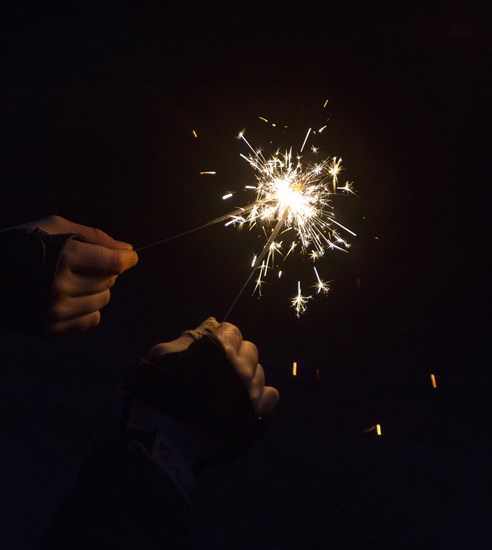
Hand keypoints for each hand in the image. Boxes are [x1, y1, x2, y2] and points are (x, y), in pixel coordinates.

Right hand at [15, 215, 138, 335]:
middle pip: (109, 281)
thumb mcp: (53, 227)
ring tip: (73, 281)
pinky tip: (69, 298)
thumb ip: (95, 237)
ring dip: (95, 290)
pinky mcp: (49, 330)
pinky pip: (92, 320)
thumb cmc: (20, 245)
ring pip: (103, 301)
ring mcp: (54, 311)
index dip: (126, 259)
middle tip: (82, 265)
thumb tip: (128, 252)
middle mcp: (59, 286)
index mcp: (62, 256)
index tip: (129, 258)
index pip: (113, 263)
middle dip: (103, 271)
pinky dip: (87, 309)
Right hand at [148, 318, 279, 417]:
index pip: (232, 330)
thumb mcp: (161, 355)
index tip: (210, 349)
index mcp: (220, 349)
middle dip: (235, 354)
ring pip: (259, 372)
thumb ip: (186, 339)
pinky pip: (271, 395)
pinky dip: (261, 395)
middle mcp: (241, 367)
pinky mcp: (256, 415)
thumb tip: (207, 327)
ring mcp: (251, 392)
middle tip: (218, 369)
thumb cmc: (158, 394)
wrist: (165, 442)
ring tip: (229, 388)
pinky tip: (246, 401)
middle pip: (250, 349)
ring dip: (246, 375)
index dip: (220, 338)